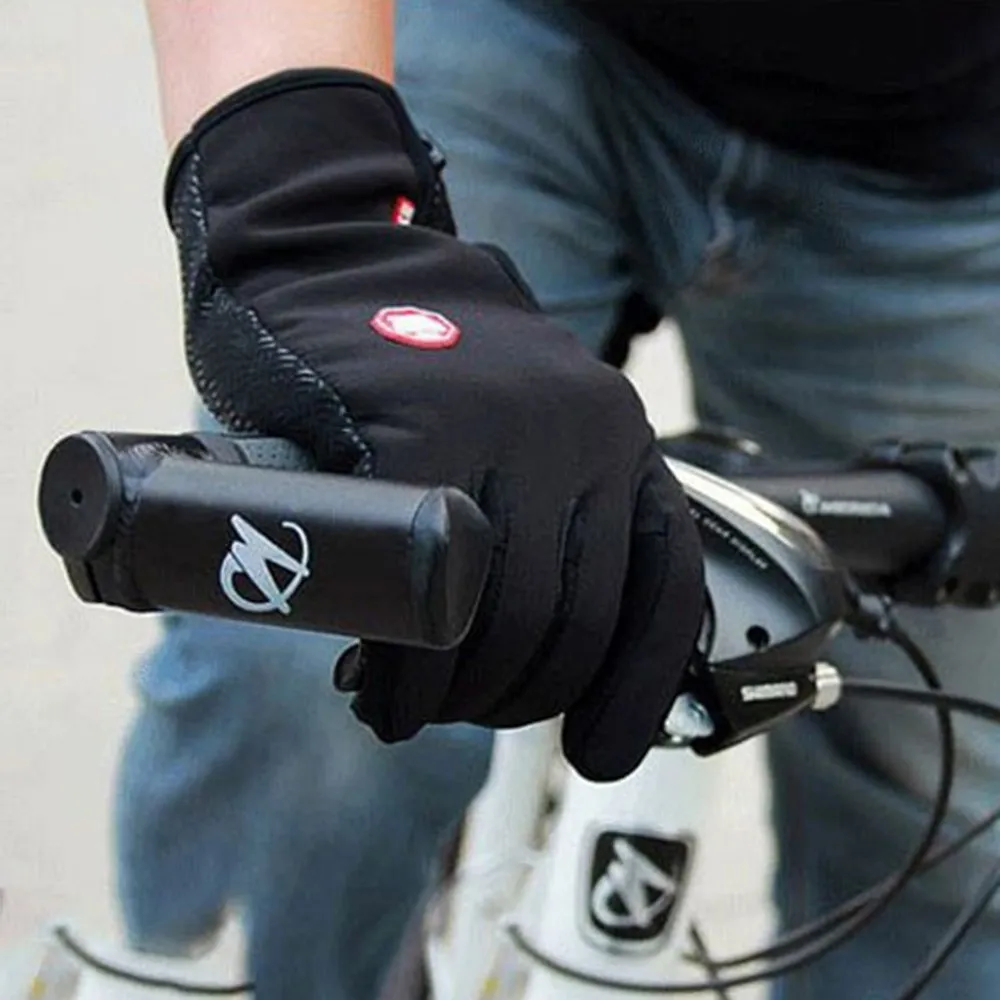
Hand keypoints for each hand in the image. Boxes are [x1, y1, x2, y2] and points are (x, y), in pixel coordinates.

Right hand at [165, 70, 703, 780]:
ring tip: (417, 707)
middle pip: (575, 623)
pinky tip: (384, 692)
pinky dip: (406, 671)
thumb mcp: (513, 422)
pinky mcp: (419, 428)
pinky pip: (426, 596)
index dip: (637, 689)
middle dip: (518, 700)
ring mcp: (505, 426)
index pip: (664, 588)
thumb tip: (529, 647)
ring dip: (462, 697)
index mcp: (618, 434)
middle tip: (460, 713)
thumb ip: (541, 511)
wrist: (323, 251)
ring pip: (506, 621)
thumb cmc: (411, 357)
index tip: (600, 754)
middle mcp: (584, 429)